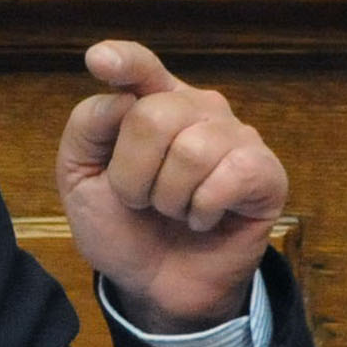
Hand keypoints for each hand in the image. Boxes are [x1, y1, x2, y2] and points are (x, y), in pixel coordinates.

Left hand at [55, 39, 286, 331]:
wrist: (156, 286)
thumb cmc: (124, 227)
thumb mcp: (81, 182)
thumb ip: (86, 131)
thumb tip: (118, 97)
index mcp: (152, 102)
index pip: (141, 68)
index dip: (125, 61)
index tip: (99, 61)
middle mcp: (198, 109)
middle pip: (154, 115)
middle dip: (133, 175)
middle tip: (142, 201)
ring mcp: (236, 137)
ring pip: (191, 149)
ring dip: (169, 198)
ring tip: (174, 212)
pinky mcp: (265, 172)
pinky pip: (230, 176)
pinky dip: (204, 209)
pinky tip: (204, 219)